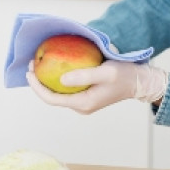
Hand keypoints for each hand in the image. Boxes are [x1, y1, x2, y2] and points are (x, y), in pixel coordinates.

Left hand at [26, 60, 167, 114]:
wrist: (139, 82)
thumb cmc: (124, 76)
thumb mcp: (105, 73)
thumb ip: (83, 76)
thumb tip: (61, 80)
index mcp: (83, 103)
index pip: (52, 99)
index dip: (37, 87)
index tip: (30, 72)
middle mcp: (81, 106)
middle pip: (52, 97)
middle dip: (39, 82)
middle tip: (32, 64)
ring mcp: (84, 102)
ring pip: (59, 93)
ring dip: (47, 81)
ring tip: (40, 64)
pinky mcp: (87, 95)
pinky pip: (67, 89)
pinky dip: (57, 79)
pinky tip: (55, 67)